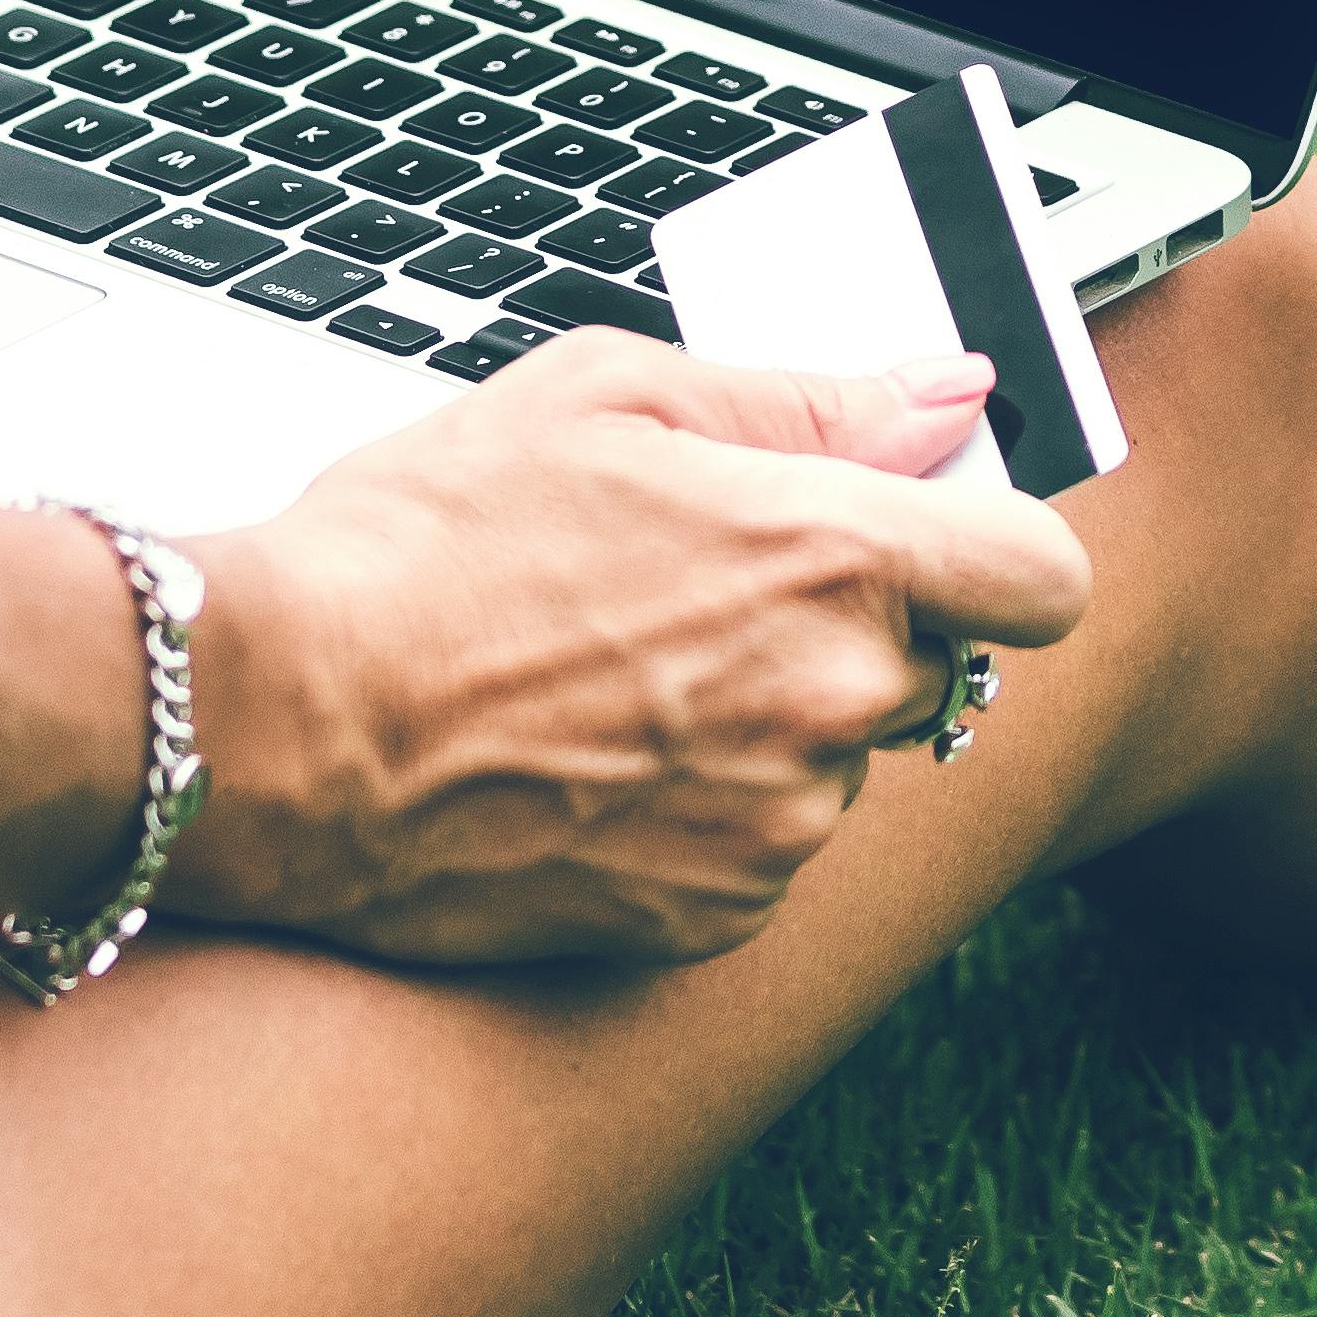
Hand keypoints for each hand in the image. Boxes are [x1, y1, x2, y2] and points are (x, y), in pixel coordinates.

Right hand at [175, 333, 1097, 964]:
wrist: (275, 728)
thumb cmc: (418, 548)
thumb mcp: (609, 397)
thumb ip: (807, 399)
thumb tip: (942, 399)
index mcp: (826, 555)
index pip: (1041, 577)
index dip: (999, 551)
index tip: (946, 540)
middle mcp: (825, 701)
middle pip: (927, 667)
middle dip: (848, 627)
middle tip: (701, 593)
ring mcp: (773, 825)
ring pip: (836, 763)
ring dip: (770, 723)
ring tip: (615, 676)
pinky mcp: (709, 918)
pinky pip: (762, 851)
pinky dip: (706, 811)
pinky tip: (592, 759)